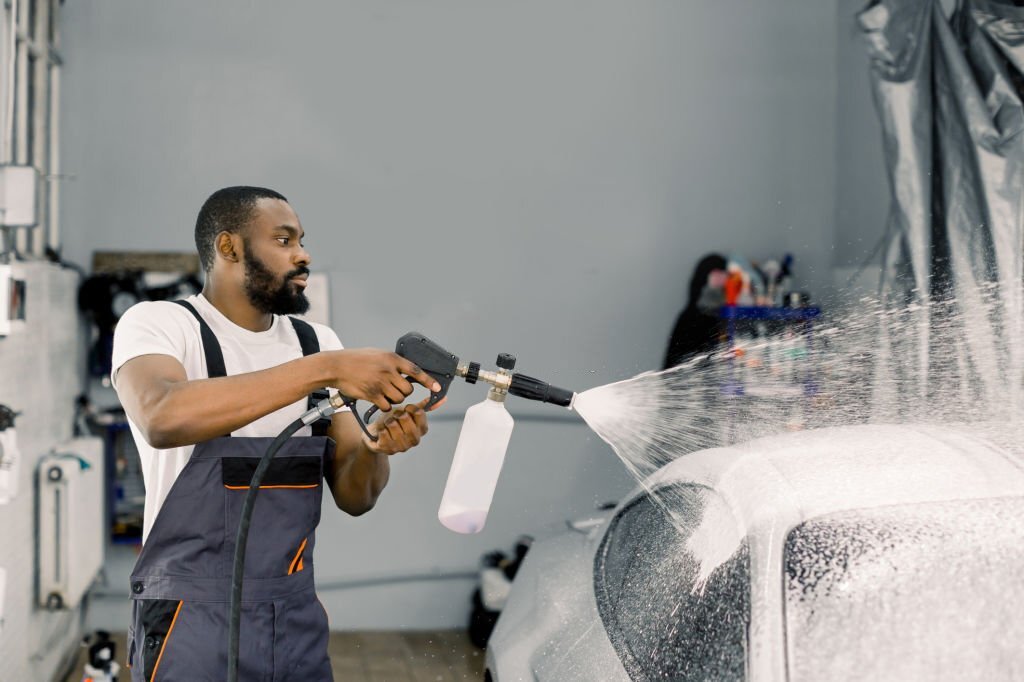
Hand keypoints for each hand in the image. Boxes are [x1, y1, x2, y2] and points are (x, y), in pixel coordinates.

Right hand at [323, 349, 439, 412]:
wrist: (337, 366)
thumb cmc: (357, 359)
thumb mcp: (378, 354)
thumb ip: (392, 362)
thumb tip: (407, 370)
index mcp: (391, 359)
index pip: (415, 370)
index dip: (428, 380)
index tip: (436, 387)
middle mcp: (388, 371)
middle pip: (408, 389)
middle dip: (404, 392)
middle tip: (394, 388)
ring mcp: (380, 383)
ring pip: (398, 398)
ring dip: (394, 399)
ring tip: (384, 392)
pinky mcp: (372, 394)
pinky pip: (386, 405)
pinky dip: (384, 405)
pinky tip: (377, 398)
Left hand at [363, 396, 443, 454]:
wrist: (376, 435)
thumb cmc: (394, 422)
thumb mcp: (407, 412)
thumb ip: (422, 406)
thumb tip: (443, 398)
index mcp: (422, 430)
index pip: (419, 413)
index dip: (409, 408)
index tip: (405, 409)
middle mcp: (415, 440)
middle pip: (405, 418)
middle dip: (397, 414)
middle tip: (395, 417)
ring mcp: (402, 447)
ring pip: (393, 424)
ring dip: (387, 421)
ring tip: (388, 425)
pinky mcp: (389, 450)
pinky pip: (383, 432)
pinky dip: (380, 428)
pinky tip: (382, 432)